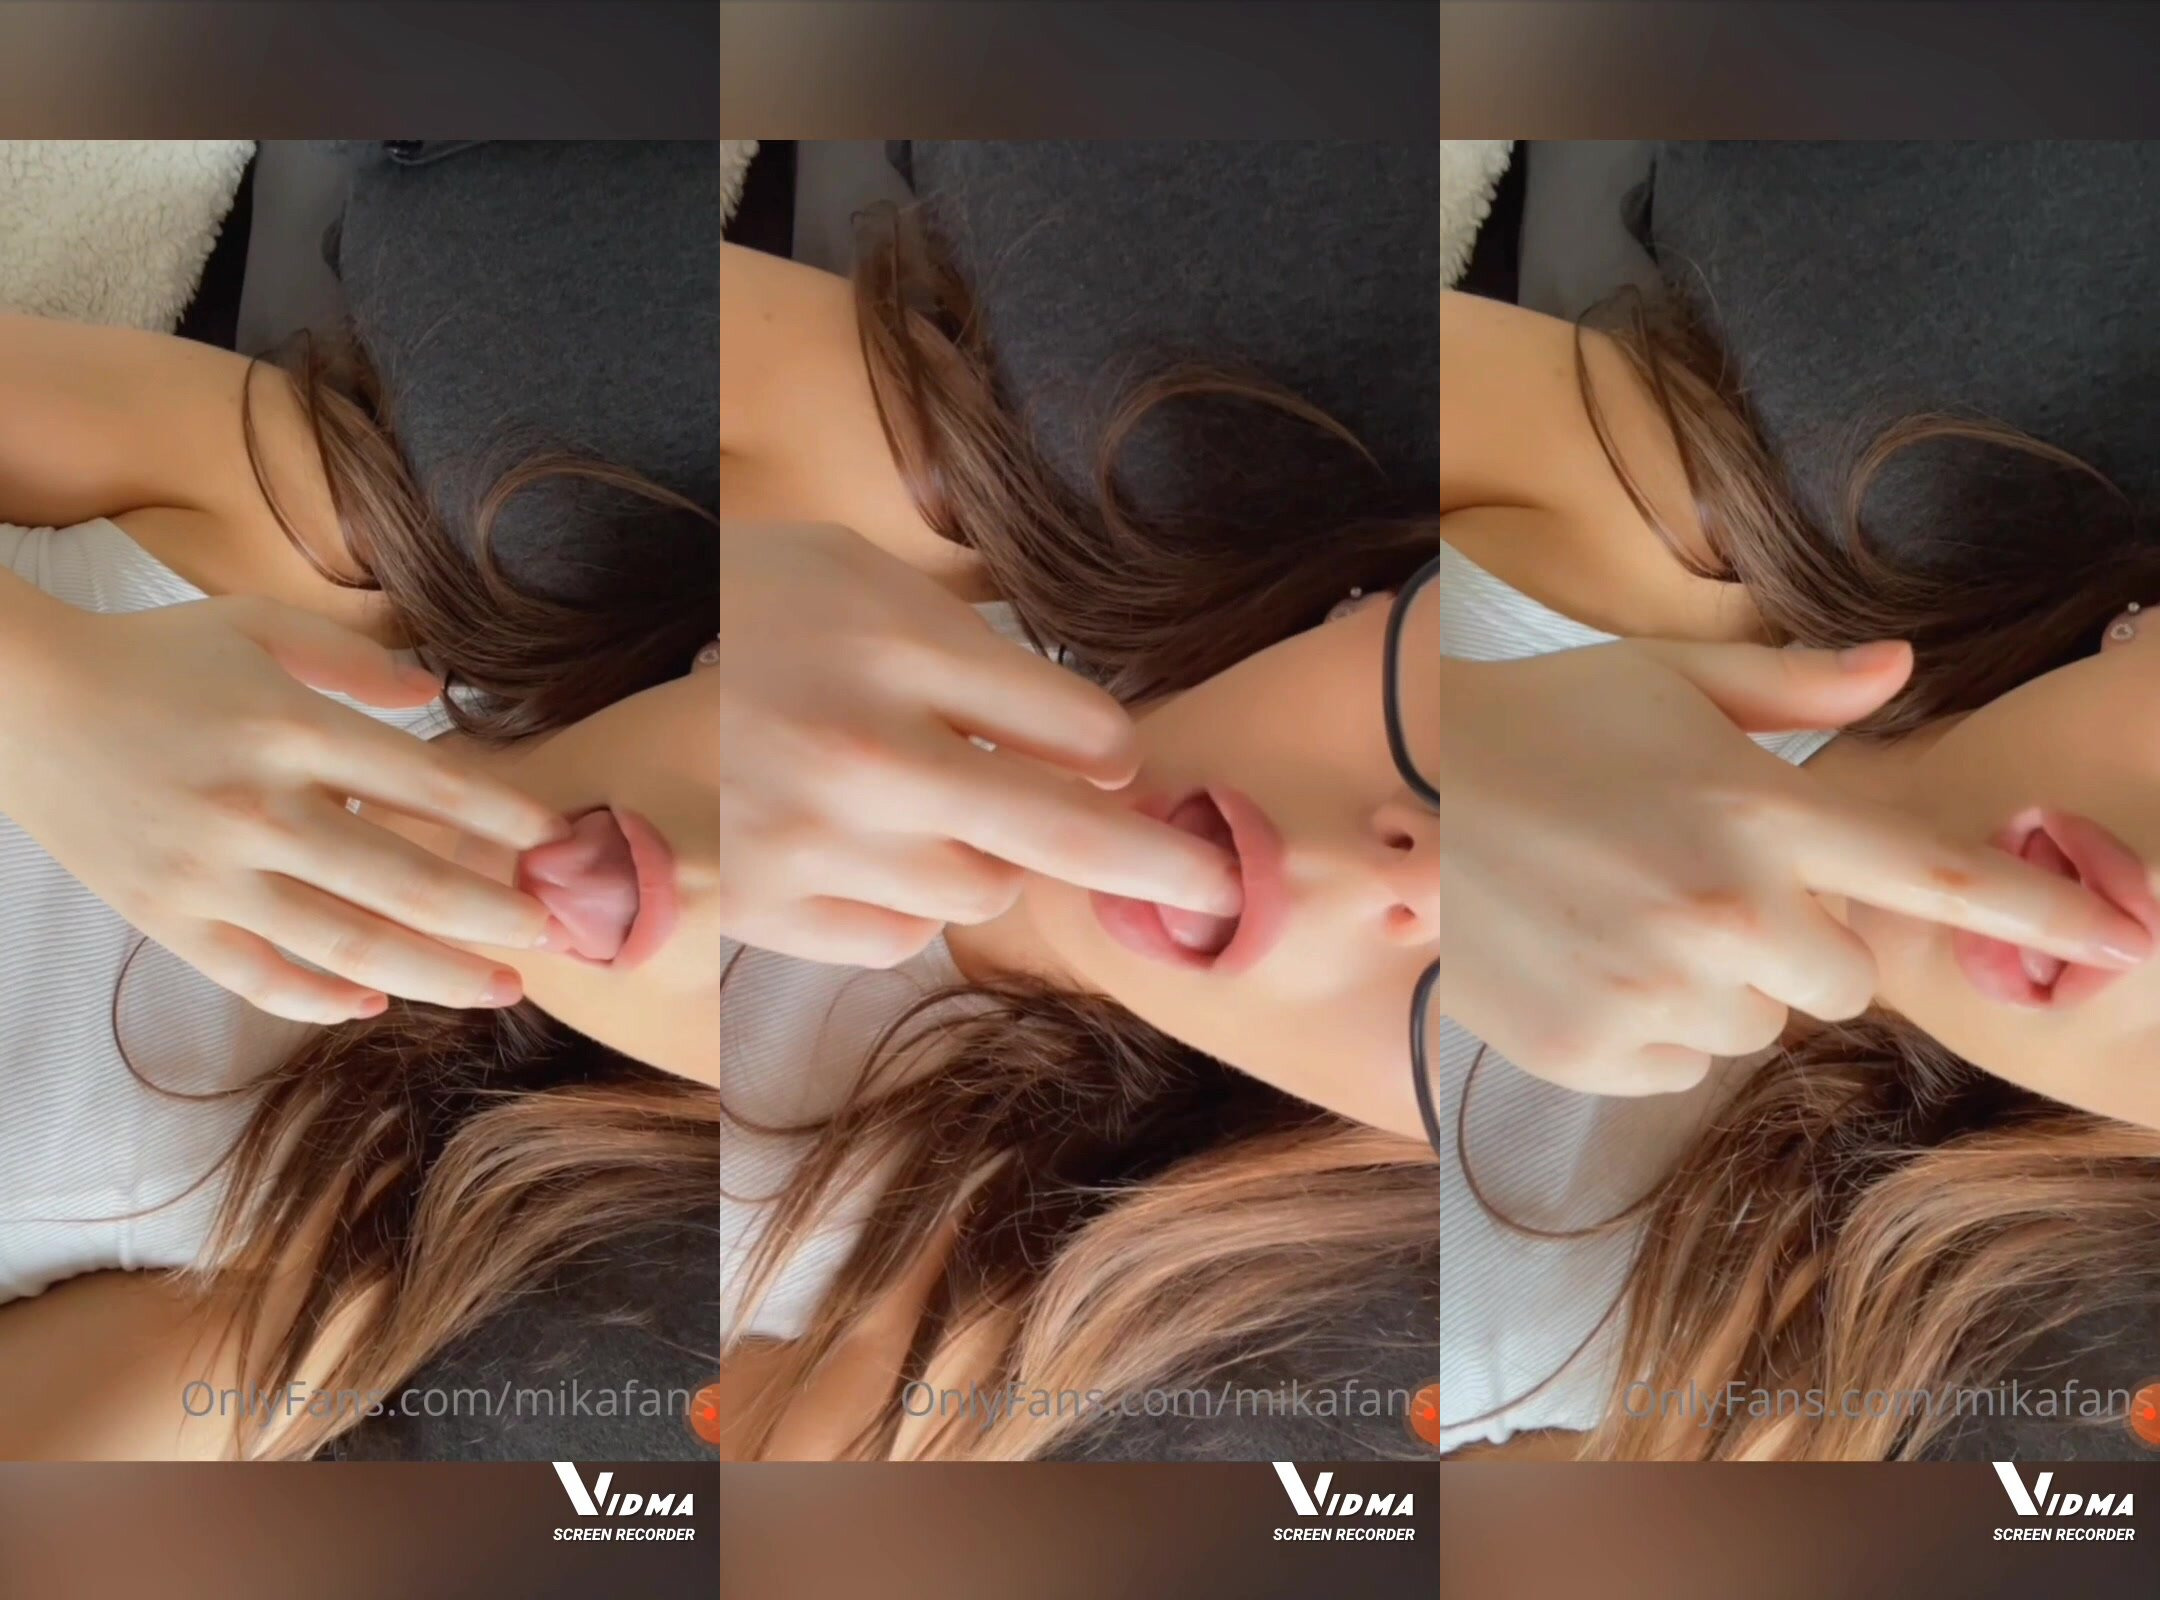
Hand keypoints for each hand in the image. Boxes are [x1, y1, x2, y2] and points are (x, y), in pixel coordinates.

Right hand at [0, 594, 572, 1020]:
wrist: (16, 702)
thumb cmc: (151, 658)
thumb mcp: (257, 628)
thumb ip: (353, 658)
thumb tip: (434, 688)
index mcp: (289, 728)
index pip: (424, 784)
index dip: (500, 818)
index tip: (552, 842)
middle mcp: (257, 807)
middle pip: (401, 881)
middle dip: (490, 914)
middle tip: (553, 933)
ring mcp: (210, 872)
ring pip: (345, 943)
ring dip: (436, 973)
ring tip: (501, 989)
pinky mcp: (167, 918)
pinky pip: (257, 976)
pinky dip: (319, 998)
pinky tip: (375, 1003)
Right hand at [718, 521, 1242, 966]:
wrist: (595, 694)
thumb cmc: (752, 616)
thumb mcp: (860, 575)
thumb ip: (976, 650)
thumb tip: (1095, 752)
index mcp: (894, 641)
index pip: (1075, 725)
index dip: (1117, 755)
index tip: (1120, 769)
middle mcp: (863, 746)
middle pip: (1058, 831)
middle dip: (1157, 865)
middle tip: (1219, 890)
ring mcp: (815, 837)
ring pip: (981, 892)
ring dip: (991, 865)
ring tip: (932, 816)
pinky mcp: (771, 908)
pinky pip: (902, 937)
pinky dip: (912, 909)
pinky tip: (873, 855)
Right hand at [1440, 637, 2152, 1093]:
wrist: (1391, 790)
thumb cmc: (1536, 718)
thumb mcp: (1662, 677)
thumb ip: (1793, 685)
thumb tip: (1897, 667)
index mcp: (1760, 808)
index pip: (1934, 876)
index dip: (2038, 915)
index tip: (2123, 943)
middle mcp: (1723, 907)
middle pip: (1839, 978)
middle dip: (1791, 938)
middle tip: (1699, 879)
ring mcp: (1653, 987)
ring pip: (1749, 1028)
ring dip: (1710, 984)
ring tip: (1621, 911)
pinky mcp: (1589, 1048)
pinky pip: (1671, 1067)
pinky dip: (1641, 1027)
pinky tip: (1582, 956)